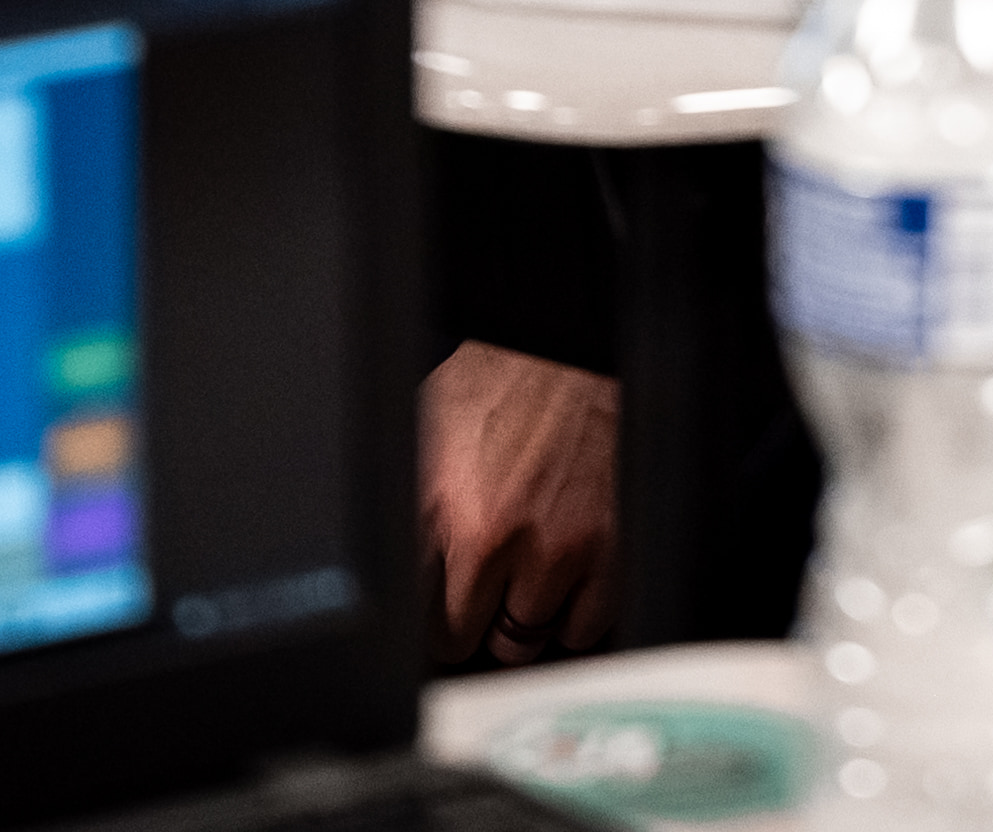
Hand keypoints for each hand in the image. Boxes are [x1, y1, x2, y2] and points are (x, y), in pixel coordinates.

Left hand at [425, 343, 621, 667]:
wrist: (584, 352)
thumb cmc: (506, 384)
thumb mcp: (427, 432)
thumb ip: (408, 509)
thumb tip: (382, 564)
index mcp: (434, 504)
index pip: (407, 615)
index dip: (420, 615)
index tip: (430, 612)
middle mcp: (490, 533)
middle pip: (460, 639)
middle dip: (466, 616)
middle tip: (478, 584)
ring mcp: (554, 549)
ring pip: (521, 640)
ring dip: (520, 616)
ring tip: (523, 571)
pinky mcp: (610, 553)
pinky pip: (582, 630)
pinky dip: (573, 614)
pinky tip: (564, 575)